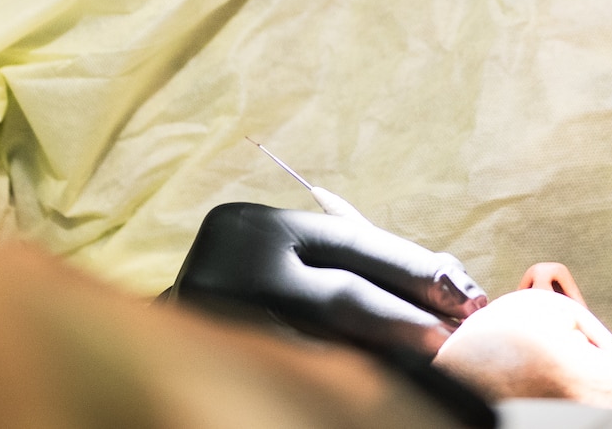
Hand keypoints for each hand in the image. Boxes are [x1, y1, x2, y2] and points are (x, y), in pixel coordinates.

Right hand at [174, 202, 487, 356]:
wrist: (148, 347)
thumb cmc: (242, 294)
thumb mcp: (284, 257)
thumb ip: (343, 255)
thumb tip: (443, 274)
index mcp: (258, 225)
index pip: (353, 243)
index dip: (414, 269)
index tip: (463, 288)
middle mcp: (239, 265)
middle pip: (345, 293)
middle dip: (410, 315)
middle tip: (461, 332)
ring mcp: (228, 317)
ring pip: (330, 342)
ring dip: (389, 355)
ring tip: (435, 361)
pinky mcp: (227, 359)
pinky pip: (307, 372)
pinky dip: (351, 378)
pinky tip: (388, 386)